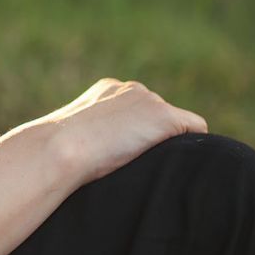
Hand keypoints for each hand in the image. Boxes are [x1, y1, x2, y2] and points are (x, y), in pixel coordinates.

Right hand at [15, 78, 207, 186]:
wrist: (61, 148)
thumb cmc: (58, 152)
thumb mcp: (74, 137)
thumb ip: (92, 135)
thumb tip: (94, 156)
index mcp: (107, 90)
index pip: (137, 110)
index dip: (135, 134)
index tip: (124, 155)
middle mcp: (131, 89)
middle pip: (158, 115)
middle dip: (152, 138)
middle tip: (137, 163)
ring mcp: (149, 100)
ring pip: (176, 124)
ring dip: (167, 144)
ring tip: (149, 165)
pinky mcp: (165, 116)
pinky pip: (196, 129)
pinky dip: (192, 145)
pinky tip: (175, 161)